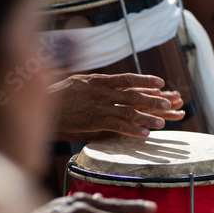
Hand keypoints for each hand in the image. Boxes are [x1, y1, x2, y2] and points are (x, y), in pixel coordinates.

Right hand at [47, 73, 179, 139]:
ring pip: (128, 112)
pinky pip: (117, 127)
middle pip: (132, 96)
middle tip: (168, 103)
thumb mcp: (81, 79)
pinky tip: (145, 134)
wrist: (45, 106)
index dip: (145, 80)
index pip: (127, 78)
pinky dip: (133, 130)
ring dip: (147, 117)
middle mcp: (101, 93)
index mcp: (100, 80)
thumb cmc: (63, 93)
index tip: (161, 82)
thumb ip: (100, 81)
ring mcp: (98, 108)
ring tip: (162, 122)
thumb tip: (115, 80)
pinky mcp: (94, 123)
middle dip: (152, 100)